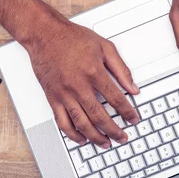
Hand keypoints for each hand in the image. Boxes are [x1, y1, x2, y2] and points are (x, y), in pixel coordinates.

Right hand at [22, 13, 139, 147]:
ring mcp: (64, 94)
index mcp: (94, 72)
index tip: (133, 119)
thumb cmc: (72, 38)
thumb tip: (133, 87)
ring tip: (106, 143)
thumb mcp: (104, 47)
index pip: (116, 99)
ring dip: (95, 137)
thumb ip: (121, 69)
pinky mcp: (52, 97)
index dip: (127, 112)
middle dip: (114, 130)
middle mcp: (78, 86)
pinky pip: (62, 121)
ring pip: (81, 123)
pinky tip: (81, 139)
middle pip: (100, 116)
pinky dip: (72, 134)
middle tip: (122, 138)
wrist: (45, 34)